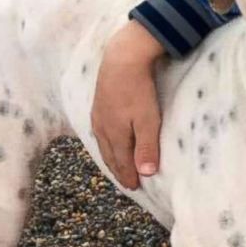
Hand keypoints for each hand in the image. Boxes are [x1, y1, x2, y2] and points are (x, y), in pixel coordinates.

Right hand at [91, 21, 164, 189]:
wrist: (122, 58)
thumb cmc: (138, 90)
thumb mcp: (148, 120)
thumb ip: (146, 147)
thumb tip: (145, 174)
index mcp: (114, 136)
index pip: (121, 163)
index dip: (128, 176)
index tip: (134, 188)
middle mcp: (102, 129)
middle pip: (111, 156)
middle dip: (119, 170)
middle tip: (126, 182)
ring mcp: (98, 116)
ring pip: (104, 144)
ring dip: (112, 157)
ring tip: (118, 165)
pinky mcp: (98, 103)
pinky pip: (101, 131)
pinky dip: (107, 142)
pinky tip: (109, 139)